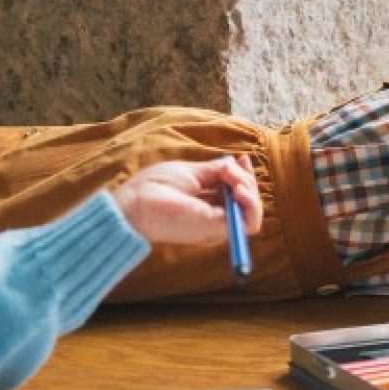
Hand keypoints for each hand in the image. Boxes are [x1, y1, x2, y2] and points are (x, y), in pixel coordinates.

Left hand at [113, 155, 261, 246]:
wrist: (136, 202)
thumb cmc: (155, 187)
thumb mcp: (191, 173)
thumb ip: (214, 171)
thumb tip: (234, 164)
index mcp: (207, 205)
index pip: (237, 195)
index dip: (245, 176)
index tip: (242, 159)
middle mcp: (215, 217)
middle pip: (247, 202)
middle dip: (247, 179)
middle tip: (231, 168)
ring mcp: (217, 226)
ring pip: (252, 211)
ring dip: (250, 189)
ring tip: (234, 178)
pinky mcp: (218, 230)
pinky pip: (249, 222)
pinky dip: (250, 203)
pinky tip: (238, 189)